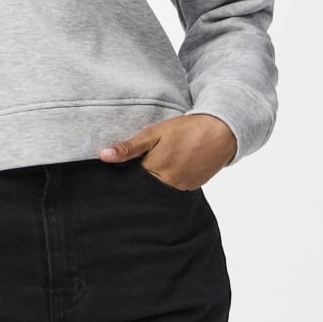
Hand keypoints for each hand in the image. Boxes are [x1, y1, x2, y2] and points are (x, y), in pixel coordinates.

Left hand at [98, 114, 237, 190]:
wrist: (220, 132)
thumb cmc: (184, 130)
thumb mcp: (153, 134)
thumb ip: (128, 148)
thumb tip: (102, 156)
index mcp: (155, 172)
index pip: (130, 182)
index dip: (122, 177)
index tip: (114, 175)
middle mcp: (168, 186)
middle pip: (145, 189)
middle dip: (137, 183)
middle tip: (134, 169)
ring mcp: (182, 190)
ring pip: (159, 191)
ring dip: (152, 184)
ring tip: (153, 167)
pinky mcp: (191, 189)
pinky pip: (173, 190)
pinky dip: (167, 183)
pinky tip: (167, 170)